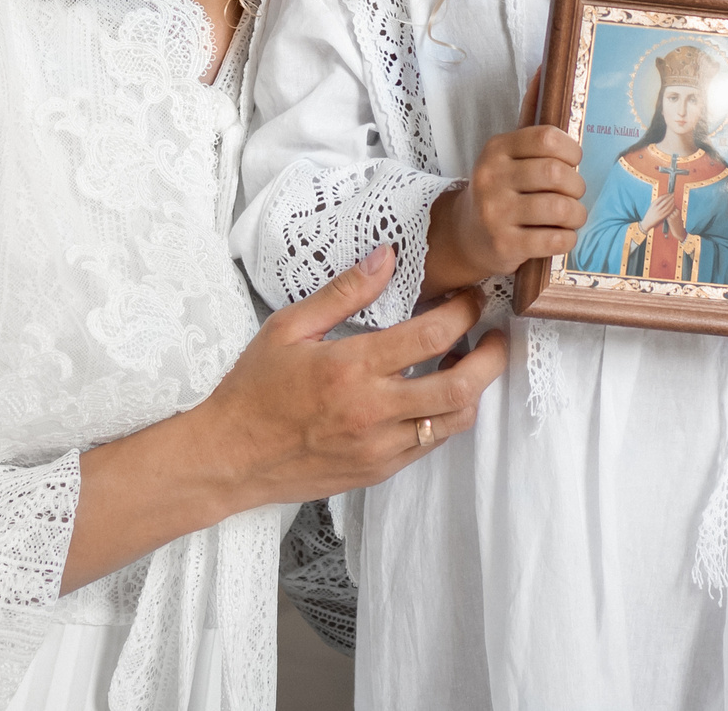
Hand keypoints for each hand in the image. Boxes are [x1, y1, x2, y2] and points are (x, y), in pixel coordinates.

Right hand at [195, 247, 507, 507]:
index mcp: (351, 367)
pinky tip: (437, 395)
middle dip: (492, 356)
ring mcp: (379, 446)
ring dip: (473, 390)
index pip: (431, 336)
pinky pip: (430, 444)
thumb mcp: (289, 327)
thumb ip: (344, 291)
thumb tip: (386, 256)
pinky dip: (445, 417)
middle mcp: (373, 410)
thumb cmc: (254, 389)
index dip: (464, 311)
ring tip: (469, 363)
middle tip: (496, 335)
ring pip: (453, 421)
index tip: (471, 298)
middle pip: (460, 386)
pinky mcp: (379, 470)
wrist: (231, 456)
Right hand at [428, 121, 586, 288]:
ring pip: (559, 209)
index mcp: (496, 149)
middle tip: (575, 192)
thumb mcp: (507, 151)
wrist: (466, 234)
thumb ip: (528, 113)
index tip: (573, 161)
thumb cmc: (500, 187)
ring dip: (577, 214)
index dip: (571, 150)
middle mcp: (491, 178)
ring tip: (573, 216)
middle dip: (577, 185)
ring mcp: (495, 213)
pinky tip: (561, 235)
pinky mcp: (504, 245)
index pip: (547, 138)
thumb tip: (542, 70)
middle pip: (556, 174)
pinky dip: (567, 239)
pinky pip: (554, 240)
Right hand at [642, 190, 679, 231]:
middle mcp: (656, 208)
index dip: (666, 195)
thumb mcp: (651, 207)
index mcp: (653, 205)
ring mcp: (659, 213)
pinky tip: (674, 205)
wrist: (646, 223)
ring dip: (672, 202)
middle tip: (674, 194)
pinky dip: (671, 208)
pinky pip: (668, 212)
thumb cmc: (649, 214)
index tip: (669, 193)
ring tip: (675, 199)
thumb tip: (662, 198)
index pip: (661, 198)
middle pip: (665, 201)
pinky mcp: (661, 217)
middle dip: (670, 197)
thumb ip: (656, 203)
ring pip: (667, 206)